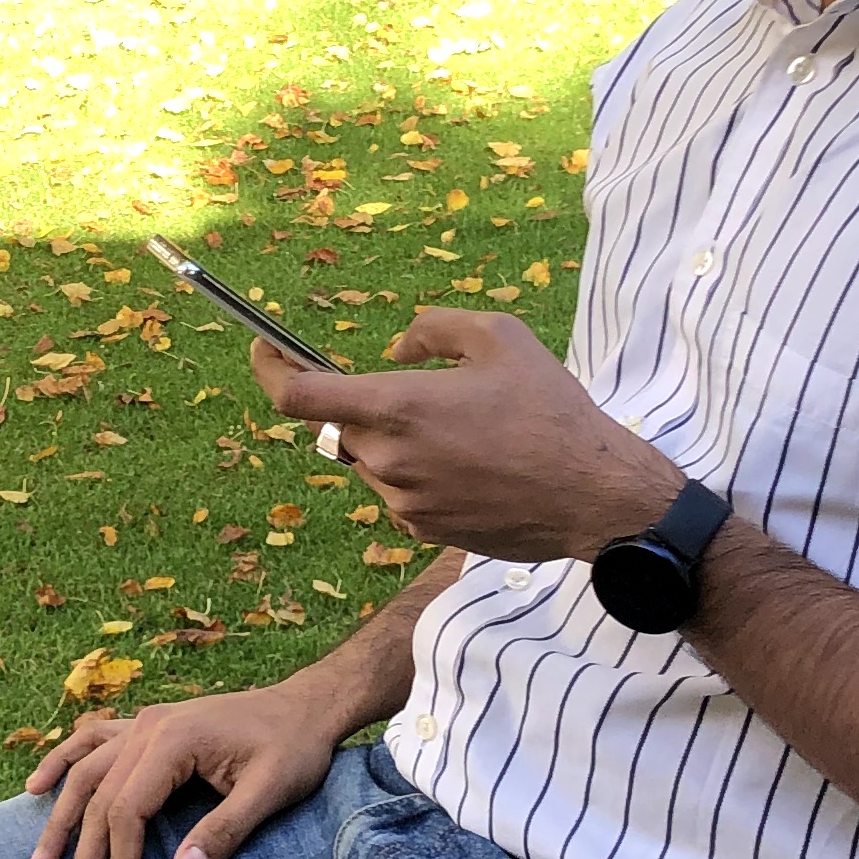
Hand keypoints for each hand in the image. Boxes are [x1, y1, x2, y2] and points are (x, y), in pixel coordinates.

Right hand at [19, 679, 344, 858]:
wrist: (306, 706)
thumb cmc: (295, 748)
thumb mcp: (271, 792)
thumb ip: (226, 830)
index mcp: (175, 741)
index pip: (128, 810)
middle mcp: (149, 727)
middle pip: (98, 797)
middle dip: (82, 858)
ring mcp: (145, 723)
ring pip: (86, 772)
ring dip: (60, 819)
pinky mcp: (148, 726)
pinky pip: (91, 741)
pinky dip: (62, 763)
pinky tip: (36, 787)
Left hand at [249, 309, 679, 565]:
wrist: (594, 497)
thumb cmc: (551, 412)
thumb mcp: (500, 337)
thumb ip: (433, 328)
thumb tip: (396, 350)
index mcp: (398, 408)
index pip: (298, 397)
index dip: (269, 369)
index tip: (264, 348)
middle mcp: (388, 460)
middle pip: (335, 427)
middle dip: (357, 403)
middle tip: (411, 391)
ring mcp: (402, 502)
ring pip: (369, 459)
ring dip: (393, 439)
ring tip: (463, 430)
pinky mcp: (422, 531)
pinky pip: (398, 490)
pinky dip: (416, 470)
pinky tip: (472, 463)